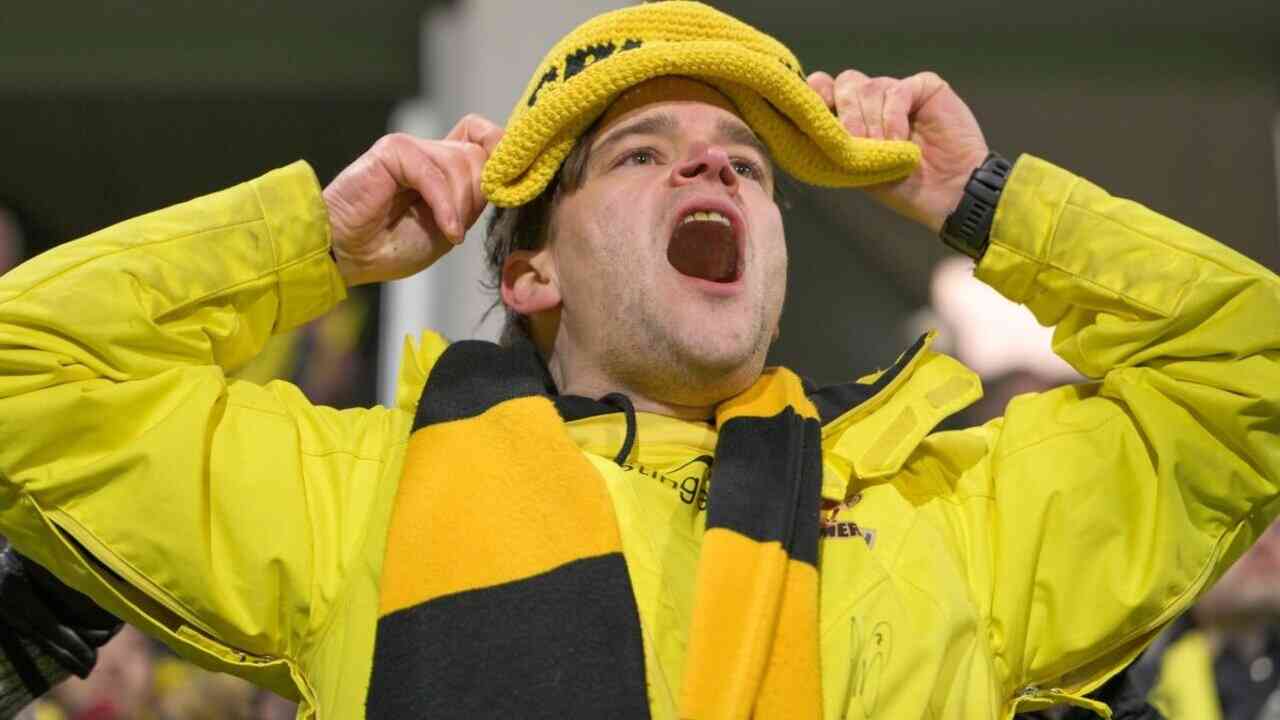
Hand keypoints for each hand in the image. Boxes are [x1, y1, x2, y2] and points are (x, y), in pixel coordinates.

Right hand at [323, 114, 503, 286]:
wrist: (348, 255)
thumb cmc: (392, 246)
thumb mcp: (449, 227)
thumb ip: (474, 200)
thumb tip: (503, 175)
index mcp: (445, 167)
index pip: (487, 139)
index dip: (504, 156)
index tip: (511, 187)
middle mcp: (431, 151)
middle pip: (481, 155)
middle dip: (477, 197)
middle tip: (457, 227)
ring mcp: (412, 147)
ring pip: (462, 163)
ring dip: (459, 206)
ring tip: (444, 231)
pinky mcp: (394, 150)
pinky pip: (435, 174)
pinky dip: (445, 207)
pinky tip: (446, 231)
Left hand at [807, 70, 989, 233]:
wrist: (948, 193)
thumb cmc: (904, 186)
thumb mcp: (859, 167)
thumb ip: (836, 143)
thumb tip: (808, 119)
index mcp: (853, 116)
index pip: (825, 88)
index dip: (816, 93)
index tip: (814, 111)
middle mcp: (873, 100)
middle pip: (846, 84)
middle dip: (848, 115)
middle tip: (859, 143)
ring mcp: (898, 91)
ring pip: (870, 86)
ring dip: (873, 122)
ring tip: (887, 148)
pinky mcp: (925, 87)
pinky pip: (897, 90)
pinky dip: (894, 116)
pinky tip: (902, 140)